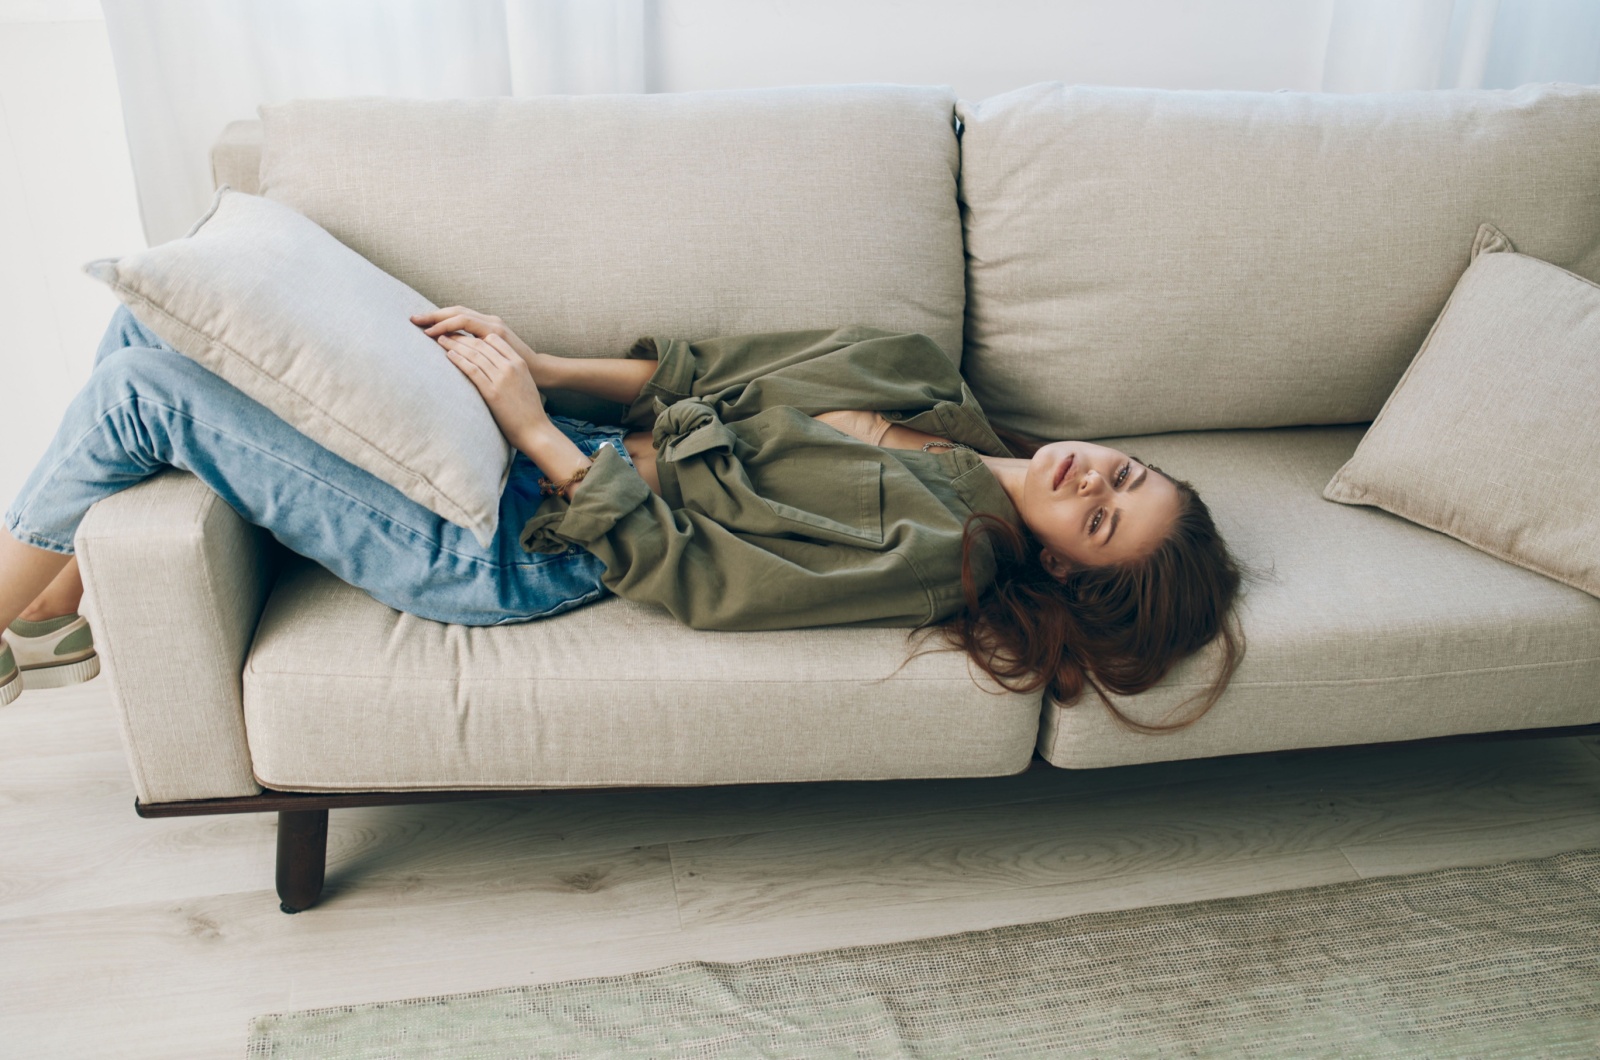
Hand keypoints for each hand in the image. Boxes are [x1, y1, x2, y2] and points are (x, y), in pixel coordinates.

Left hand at [436, 331, 549, 447]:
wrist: (535, 430)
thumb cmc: (529, 410)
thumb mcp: (524, 382)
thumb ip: (512, 370)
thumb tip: (494, 365)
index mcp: (519, 362)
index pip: (494, 340)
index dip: (476, 335)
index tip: (462, 334)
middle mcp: (511, 367)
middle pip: (481, 345)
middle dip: (461, 337)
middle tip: (445, 333)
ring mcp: (502, 379)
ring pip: (475, 355)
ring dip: (455, 345)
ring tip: (442, 340)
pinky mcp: (492, 393)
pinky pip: (472, 370)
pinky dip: (459, 360)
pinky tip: (449, 356)